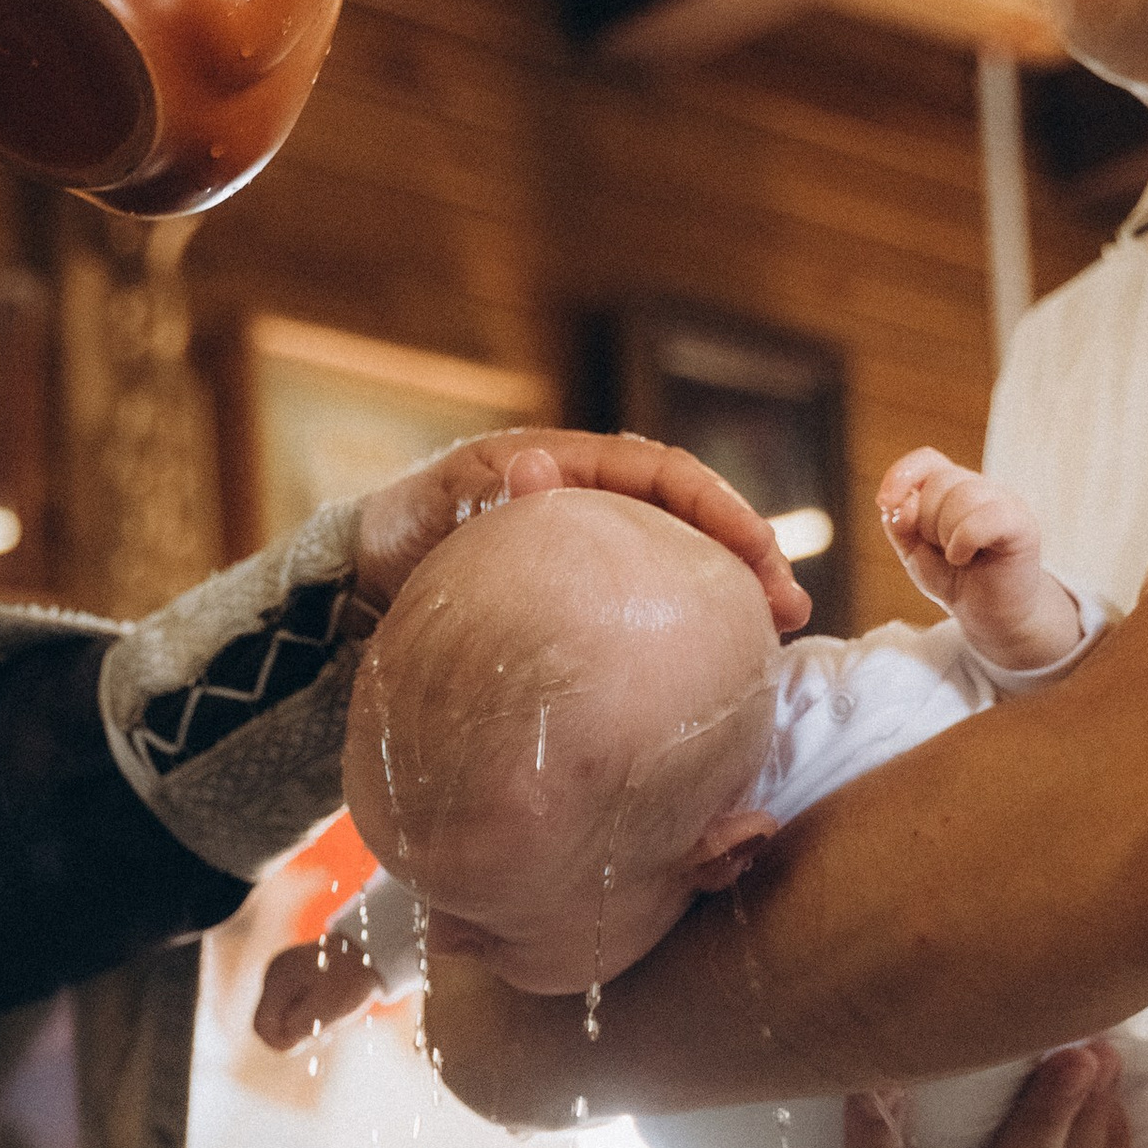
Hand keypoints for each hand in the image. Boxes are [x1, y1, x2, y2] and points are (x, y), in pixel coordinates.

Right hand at [255, 925, 380, 1050]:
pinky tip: (324, 1007)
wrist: (366, 953)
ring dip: (303, 1024)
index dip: (284, 1041)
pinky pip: (289, 1009)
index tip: (315, 1036)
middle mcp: (272, 976)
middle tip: (326, 1024)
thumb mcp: (330, 1007)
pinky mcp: (289, 980)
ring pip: (281, 1018)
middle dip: (296, 1031)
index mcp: (278, 979)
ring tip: (329, 1012)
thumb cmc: (351, 980)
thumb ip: (301, 1028)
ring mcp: (279, 977)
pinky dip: (305, 1014)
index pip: (262, 1027)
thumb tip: (280, 1047)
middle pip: (270, 1024)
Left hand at [347, 430, 811, 632]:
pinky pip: (645, 615)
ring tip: (770, 649)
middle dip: (748, 560)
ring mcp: (593, 555)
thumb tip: (534, 475)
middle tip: (789, 615)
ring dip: (727, 600)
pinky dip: (684, 638)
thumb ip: (487, 496)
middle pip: (692, 522)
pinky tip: (711, 680)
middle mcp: (593, 504)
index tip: (760, 558)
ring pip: (678, 569)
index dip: (723, 510)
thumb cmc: (399, 541)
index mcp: (569, 467)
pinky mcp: (583, 606)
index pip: (667, 476)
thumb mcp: (438, 511)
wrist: (358, 589)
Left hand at [878, 446, 1033, 604]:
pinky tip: (963, 558)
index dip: (902, 474)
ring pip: (962, 496)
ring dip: (946, 535)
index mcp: (953, 489)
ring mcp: (1004, 502)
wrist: (990, 616)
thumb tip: (901, 503)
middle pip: (939, 481)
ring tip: (956, 557)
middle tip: (942, 550)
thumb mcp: (914, 553)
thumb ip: (901, 525)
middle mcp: (980, 488)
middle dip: (926, 523)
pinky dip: (964, 541)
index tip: (885, 502)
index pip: (927, 459)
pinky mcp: (1022, 524)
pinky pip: (984, 517)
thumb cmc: (956, 580)